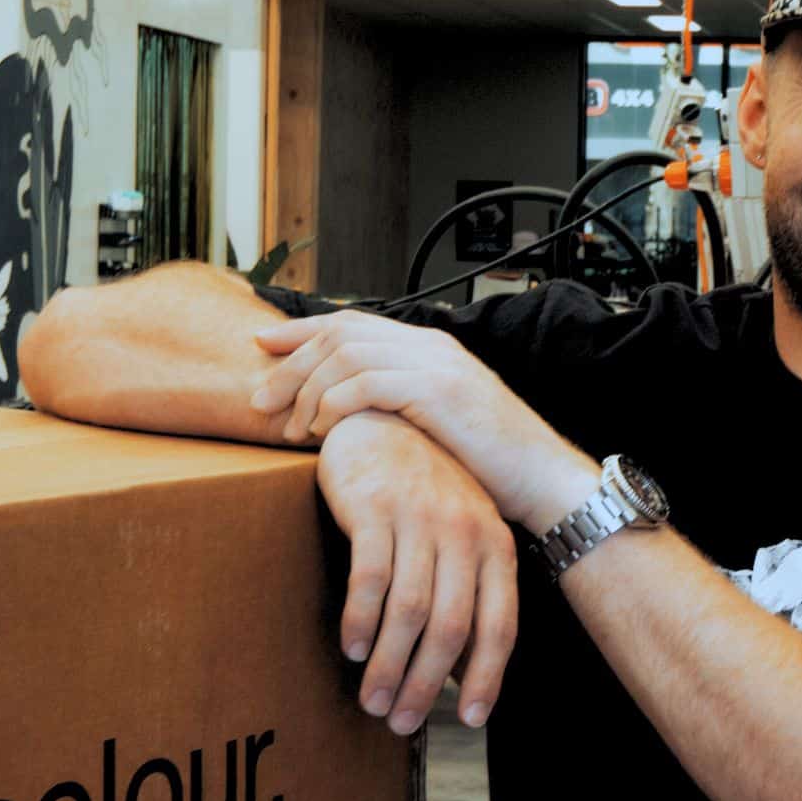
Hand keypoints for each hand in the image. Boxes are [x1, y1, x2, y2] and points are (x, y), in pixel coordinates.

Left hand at [249, 311, 589, 528]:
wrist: (541, 478)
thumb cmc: (491, 465)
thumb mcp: (438, 425)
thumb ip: (400, 407)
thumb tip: (351, 416)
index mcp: (429, 347)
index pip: (351, 322)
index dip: (300, 331)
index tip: (261, 345)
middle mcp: (430, 345)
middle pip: (339, 332)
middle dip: (290, 364)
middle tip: (259, 402)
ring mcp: (435, 364)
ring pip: (344, 354)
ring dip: (305, 390)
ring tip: (288, 429)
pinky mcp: (437, 390)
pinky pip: (364, 383)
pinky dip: (332, 405)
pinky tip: (320, 432)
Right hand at [316, 411, 518, 735]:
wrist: (385, 423)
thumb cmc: (425, 492)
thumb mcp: (461, 535)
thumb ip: (468, 591)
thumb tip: (463, 670)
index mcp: (494, 544)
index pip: (499, 624)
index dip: (485, 676)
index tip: (468, 719)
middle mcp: (465, 531)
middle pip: (451, 627)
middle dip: (424, 684)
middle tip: (400, 721)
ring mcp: (422, 518)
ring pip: (409, 611)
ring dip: (388, 664)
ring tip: (371, 700)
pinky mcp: (377, 509)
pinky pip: (370, 578)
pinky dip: (361, 620)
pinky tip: (351, 648)